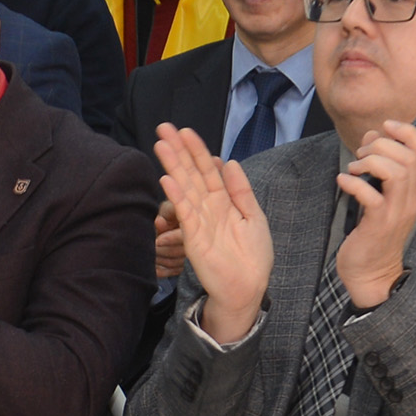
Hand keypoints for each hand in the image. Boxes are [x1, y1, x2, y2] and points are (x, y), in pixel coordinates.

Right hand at [155, 125, 270, 341]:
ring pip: (185, 187)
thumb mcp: (254, 217)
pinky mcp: (193, 237)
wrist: (247, 288)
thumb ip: (241, 190)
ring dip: (173, 166)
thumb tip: (229, 161)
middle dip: (179, 150)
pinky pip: (185, 212)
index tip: (186, 131)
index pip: (207, 170)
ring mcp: (199, 220)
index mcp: (224, 201)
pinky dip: (177, 195)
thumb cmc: (253, 257)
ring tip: (161, 144)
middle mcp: (208, 207)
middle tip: (164, 127)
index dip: (197, 150)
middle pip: (191, 173)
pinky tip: (167, 179)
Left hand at [333, 113, 415, 309]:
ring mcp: (397, 212)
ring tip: (354, 168)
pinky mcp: (379, 224)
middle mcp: (412, 199)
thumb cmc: (374, 230)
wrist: (372, 272)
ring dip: (370, 162)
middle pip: (409, 157)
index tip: (386, 126)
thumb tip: (372, 135)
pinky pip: (371, 195)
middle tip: (362, 155)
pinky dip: (353, 182)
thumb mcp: (382, 194)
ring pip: (396, 172)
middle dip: (382, 146)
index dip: (408, 132)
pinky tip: (343, 181)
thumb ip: (379, 164)